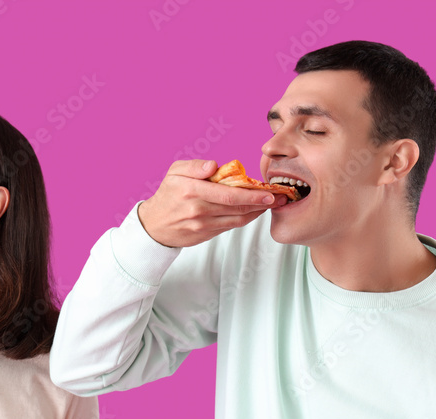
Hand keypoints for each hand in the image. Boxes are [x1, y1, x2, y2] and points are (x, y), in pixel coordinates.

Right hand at [137, 159, 290, 247]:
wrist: (154, 226)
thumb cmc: (167, 195)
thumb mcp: (174, 172)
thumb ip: (194, 166)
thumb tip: (214, 166)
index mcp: (192, 191)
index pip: (229, 194)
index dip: (252, 195)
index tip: (269, 192)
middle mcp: (199, 210)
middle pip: (238, 208)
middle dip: (262, 204)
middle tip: (281, 198)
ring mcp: (203, 225)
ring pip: (238, 219)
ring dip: (257, 212)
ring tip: (272, 204)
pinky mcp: (207, 235)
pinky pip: (231, 226)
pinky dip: (246, 218)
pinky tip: (254, 211)